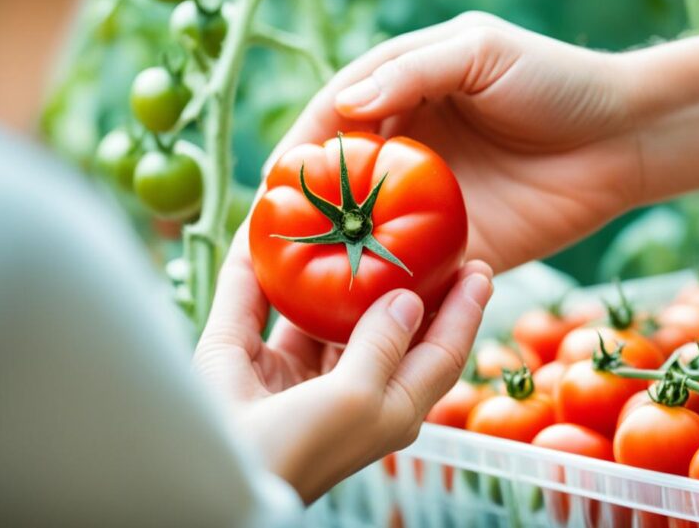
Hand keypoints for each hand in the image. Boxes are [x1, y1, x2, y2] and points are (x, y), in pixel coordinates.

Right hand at [193, 231, 493, 502]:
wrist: (216, 478)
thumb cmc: (302, 449)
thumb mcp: (359, 400)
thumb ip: (384, 346)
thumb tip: (408, 300)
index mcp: (387, 408)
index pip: (439, 353)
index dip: (464, 312)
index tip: (482, 267)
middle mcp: (344, 387)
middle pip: (383, 326)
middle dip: (402, 282)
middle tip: (424, 233)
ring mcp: (290, 372)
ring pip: (316, 311)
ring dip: (326, 269)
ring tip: (346, 220)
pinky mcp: (236, 356)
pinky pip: (247, 299)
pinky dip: (252, 265)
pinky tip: (259, 229)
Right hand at [269, 12, 640, 272]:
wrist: (624, 139)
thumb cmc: (555, 81)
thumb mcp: (480, 50)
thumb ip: (411, 70)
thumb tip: (346, 105)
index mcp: (404, 95)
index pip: (336, 119)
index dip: (302, 144)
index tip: (276, 174)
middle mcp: (407, 152)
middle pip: (340, 181)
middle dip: (304, 206)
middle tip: (270, 236)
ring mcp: (429, 204)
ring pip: (367, 229)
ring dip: (333, 252)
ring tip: (296, 279)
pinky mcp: (458, 248)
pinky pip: (412, 268)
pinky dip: (382, 283)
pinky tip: (353, 302)